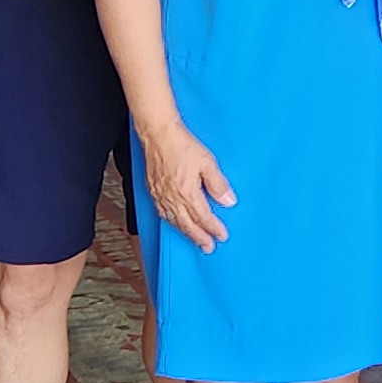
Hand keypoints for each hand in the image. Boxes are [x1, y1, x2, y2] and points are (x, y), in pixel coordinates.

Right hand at [136, 123, 233, 249]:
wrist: (158, 135)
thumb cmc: (181, 145)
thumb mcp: (207, 162)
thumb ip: (218, 184)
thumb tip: (228, 201)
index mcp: (187, 193)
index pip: (204, 217)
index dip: (214, 228)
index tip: (222, 236)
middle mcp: (173, 199)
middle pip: (188, 225)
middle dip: (199, 238)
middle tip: (208, 247)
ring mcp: (161, 196)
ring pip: (175, 221)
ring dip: (186, 233)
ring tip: (195, 239)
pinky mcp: (153, 191)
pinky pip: (163, 213)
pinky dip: (171, 222)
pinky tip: (176, 223)